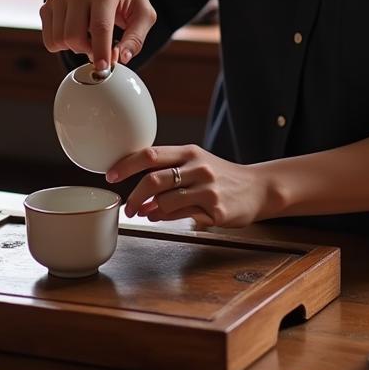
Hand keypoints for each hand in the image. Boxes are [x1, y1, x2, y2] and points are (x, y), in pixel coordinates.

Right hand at [41, 0, 155, 70]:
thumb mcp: (144, 13)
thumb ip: (136, 38)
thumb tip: (122, 58)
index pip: (99, 28)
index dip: (101, 52)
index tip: (103, 69)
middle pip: (73, 37)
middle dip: (87, 51)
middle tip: (100, 47)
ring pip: (59, 39)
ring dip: (75, 47)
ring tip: (89, 38)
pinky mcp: (48, 3)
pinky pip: (49, 38)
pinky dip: (63, 43)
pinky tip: (77, 33)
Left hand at [108, 145, 268, 227]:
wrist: (258, 188)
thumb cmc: (221, 177)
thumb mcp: (196, 164)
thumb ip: (169, 173)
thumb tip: (140, 193)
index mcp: (189, 152)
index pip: (150, 154)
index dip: (126, 165)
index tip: (110, 175)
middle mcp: (197, 167)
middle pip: (153, 179)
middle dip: (133, 195)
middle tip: (127, 207)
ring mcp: (207, 188)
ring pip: (165, 200)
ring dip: (148, 209)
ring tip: (142, 213)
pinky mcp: (215, 209)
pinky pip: (181, 214)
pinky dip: (164, 217)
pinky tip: (158, 216)